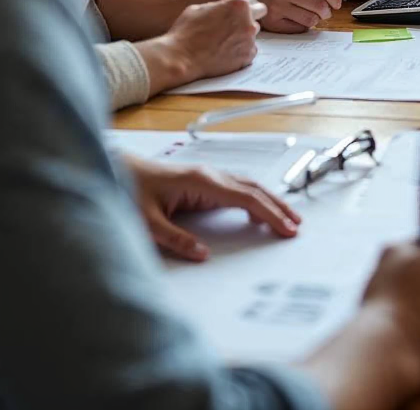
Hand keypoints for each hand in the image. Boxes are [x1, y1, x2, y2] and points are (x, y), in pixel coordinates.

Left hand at [123, 154, 300, 261]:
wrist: (117, 169)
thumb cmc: (129, 190)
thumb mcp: (147, 222)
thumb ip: (175, 239)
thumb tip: (203, 255)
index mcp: (202, 182)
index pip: (246, 197)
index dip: (269, 213)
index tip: (286, 228)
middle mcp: (211, 175)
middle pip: (254, 188)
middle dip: (278, 206)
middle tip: (296, 226)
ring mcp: (209, 176)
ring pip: (249, 186)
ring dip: (269, 201)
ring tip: (287, 218)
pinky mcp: (204, 181)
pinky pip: (237, 188)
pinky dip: (254, 199)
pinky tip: (259, 211)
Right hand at [138, 0, 265, 93]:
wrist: (180, 57)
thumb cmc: (186, 31)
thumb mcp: (199, 8)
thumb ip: (219, 6)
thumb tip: (224, 7)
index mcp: (238, 5)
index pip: (253, 0)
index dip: (244, 6)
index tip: (238, 12)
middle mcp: (248, 21)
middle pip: (259, 16)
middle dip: (249, 18)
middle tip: (234, 26)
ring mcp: (250, 40)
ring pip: (253, 33)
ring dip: (244, 35)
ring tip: (224, 41)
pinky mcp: (248, 56)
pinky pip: (250, 50)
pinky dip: (241, 51)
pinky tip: (225, 52)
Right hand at [244, 0, 341, 31]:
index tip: (337, 4)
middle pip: (319, 6)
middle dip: (327, 12)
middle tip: (325, 13)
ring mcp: (278, 6)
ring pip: (311, 19)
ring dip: (316, 20)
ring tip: (311, 16)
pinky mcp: (273, 22)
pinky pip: (299, 28)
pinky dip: (303, 26)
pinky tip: (297, 20)